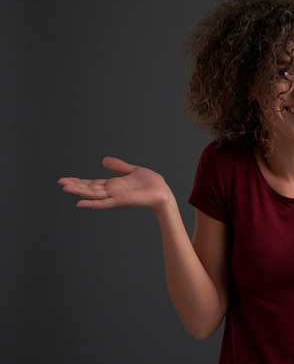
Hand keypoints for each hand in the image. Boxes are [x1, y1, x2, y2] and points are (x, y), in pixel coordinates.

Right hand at [58, 156, 172, 209]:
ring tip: (66, 188)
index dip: (79, 181)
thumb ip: (118, 166)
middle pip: (90, 188)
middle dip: (75, 185)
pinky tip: (81, 203)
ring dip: (80, 192)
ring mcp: (115, 196)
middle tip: (60, 182)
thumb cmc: (151, 183)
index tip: (65, 179)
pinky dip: (92, 203)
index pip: (92, 183)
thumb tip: (104, 160)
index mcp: (114, 184)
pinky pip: (104, 203)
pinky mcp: (121, 200)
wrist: (163, 192)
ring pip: (93, 194)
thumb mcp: (132, 170)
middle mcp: (112, 191)